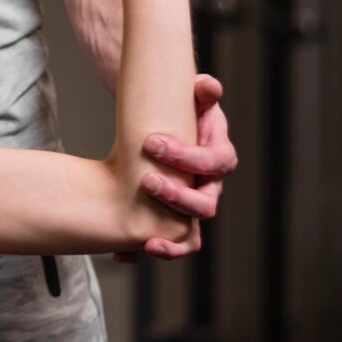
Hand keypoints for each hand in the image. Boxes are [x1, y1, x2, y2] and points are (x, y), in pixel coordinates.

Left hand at [115, 73, 236, 261]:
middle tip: (146, 180)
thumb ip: (202, 94)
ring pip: (189, 236)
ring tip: (146, 241)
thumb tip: (206, 85)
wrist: (165, 131)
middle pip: (204, 205)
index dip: (185, 156)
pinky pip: (164, 245)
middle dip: (176, 196)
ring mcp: (189, 211)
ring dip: (170, 242)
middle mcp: (209, 190)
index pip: (211, 163)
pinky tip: (122, 255)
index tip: (151, 142)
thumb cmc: (183, 115)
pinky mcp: (170, 224)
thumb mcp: (193, 101)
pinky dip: (143, 253)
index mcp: (219, 160)